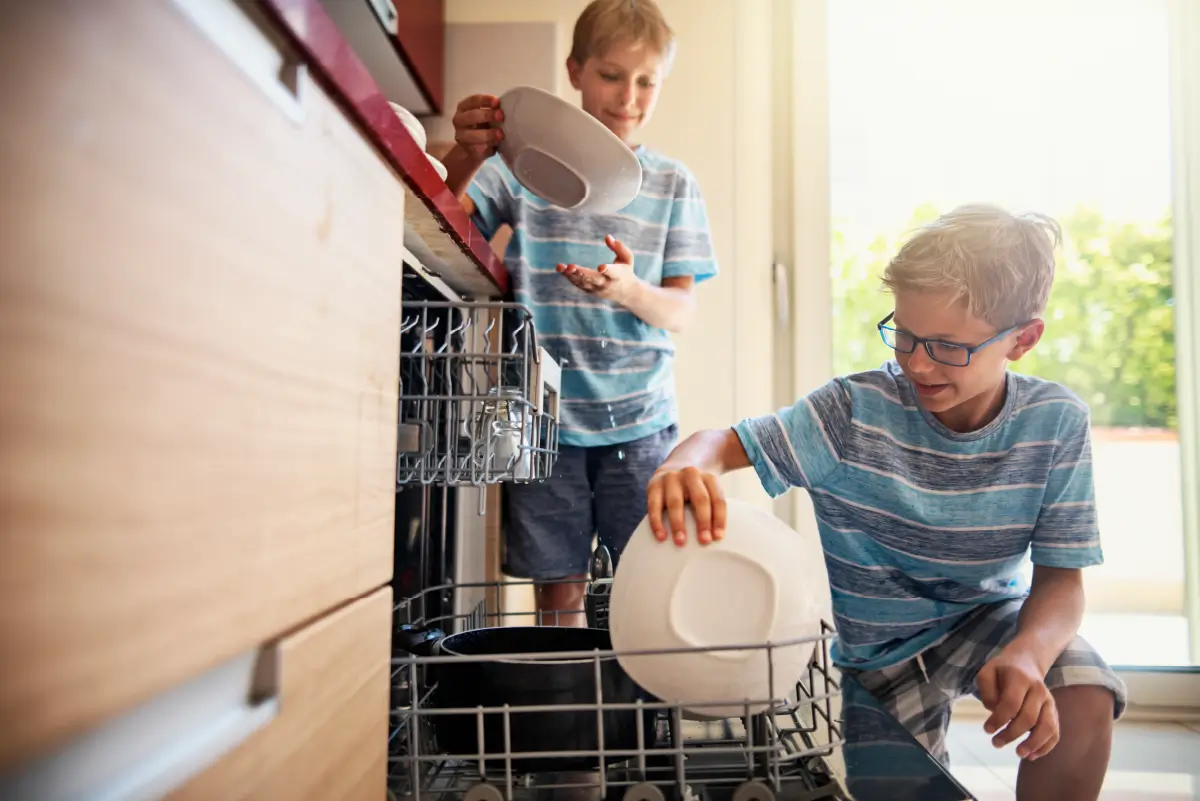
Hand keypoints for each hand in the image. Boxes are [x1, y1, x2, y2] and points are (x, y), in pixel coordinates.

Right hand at [452, 94, 503, 162]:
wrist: (475, 147)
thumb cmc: (484, 125)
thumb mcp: (486, 115)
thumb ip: (492, 110)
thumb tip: (508, 107)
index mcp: (463, 107)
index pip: (473, 100)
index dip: (485, 100)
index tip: (497, 102)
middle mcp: (459, 120)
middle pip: (472, 116)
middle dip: (487, 115)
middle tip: (501, 116)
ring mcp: (461, 137)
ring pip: (472, 136)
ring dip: (488, 135)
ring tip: (500, 135)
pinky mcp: (468, 151)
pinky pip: (478, 150)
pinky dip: (488, 148)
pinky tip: (495, 147)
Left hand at [557, 235, 640, 304]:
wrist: (626, 293)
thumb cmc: (626, 271)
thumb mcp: (627, 258)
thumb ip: (619, 247)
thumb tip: (607, 236)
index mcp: (618, 275)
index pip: (612, 272)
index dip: (607, 270)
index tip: (601, 267)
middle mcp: (607, 284)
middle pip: (593, 279)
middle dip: (582, 273)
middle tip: (571, 266)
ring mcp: (598, 289)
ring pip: (583, 283)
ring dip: (571, 275)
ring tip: (560, 267)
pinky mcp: (590, 292)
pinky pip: (579, 285)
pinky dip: (570, 278)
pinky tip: (562, 269)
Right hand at [645, 466, 725, 546]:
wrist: (674, 467)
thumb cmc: (695, 489)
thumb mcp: (708, 491)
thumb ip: (713, 508)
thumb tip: (715, 537)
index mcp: (709, 478)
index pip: (717, 499)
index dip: (719, 519)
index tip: (718, 537)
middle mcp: (691, 474)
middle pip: (700, 499)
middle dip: (703, 521)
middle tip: (704, 541)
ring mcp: (671, 478)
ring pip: (675, 502)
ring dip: (678, 524)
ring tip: (680, 542)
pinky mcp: (654, 485)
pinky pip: (654, 506)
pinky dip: (657, 523)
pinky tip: (661, 536)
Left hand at [975, 645, 1059, 760]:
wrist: (1026, 662)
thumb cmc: (1002, 671)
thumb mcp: (987, 672)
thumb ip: (986, 690)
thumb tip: (994, 711)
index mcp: (1020, 678)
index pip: (1011, 703)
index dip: (999, 719)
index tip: (987, 730)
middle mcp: (1038, 690)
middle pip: (1028, 717)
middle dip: (1011, 734)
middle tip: (996, 743)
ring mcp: (1049, 701)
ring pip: (1047, 726)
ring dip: (1033, 744)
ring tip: (1019, 754)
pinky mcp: (1054, 711)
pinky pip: (1055, 732)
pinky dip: (1046, 746)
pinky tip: (1032, 755)